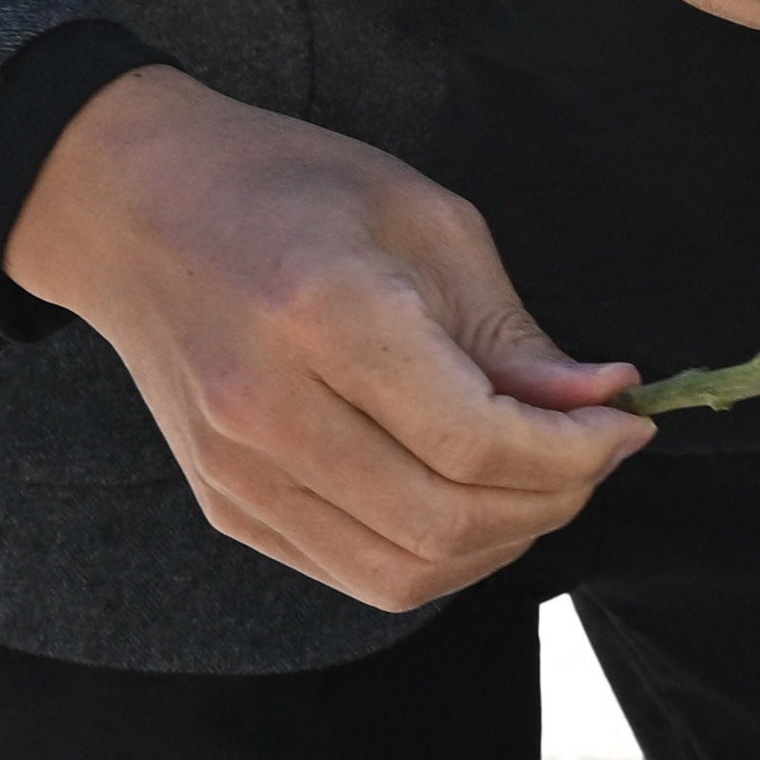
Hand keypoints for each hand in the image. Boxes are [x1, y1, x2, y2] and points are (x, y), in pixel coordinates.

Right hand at [8, 66, 645, 608]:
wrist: (132, 206)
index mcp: (323, 315)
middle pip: (446, 521)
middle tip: (597, 450)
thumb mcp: (427, 222)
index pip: (476, 440)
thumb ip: (511, 333)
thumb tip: (603, 400)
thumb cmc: (290, 188)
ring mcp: (236, 471)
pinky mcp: (226, 506)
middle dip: (554, 499)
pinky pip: (353, 572)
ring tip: (544, 478)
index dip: (577, 450)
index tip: (627, 419)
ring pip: (404, 570)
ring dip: (502, 541)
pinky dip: (435, 555)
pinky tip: (473, 499)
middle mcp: (267, 410)